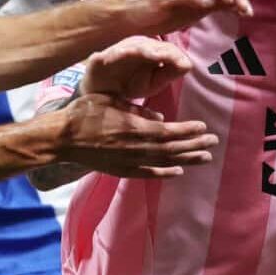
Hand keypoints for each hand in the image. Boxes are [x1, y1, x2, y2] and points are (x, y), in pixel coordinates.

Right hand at [52, 93, 216, 178]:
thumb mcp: (111, 100)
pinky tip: (179, 172)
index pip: (169, 131)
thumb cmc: (85, 113)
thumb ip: (137, 109)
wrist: (62, 138)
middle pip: (172, 149)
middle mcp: (136, 147)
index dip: (188, 131)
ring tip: (205, 158)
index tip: (204, 128)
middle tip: (213, 143)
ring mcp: (129, 161)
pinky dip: (165, 174)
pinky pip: (148, 174)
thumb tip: (161, 117)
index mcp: (134, 127)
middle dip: (194, 145)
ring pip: (164, 162)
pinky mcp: (121, 170)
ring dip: (187, 160)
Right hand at [85, 37, 194, 100]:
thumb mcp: (155, 82)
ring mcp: (117, 51)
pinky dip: (113, 55)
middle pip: (150, 45)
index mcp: (151, 51)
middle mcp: (135, 46)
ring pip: (131, 46)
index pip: (166, 49)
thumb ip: (170, 73)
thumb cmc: (131, 83)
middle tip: (166, 57)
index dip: (174, 56)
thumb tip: (188, 64)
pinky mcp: (100, 58)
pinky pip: (107, 55)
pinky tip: (116, 56)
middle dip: (159, 51)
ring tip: (149, 55)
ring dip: (139, 49)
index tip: (183, 65)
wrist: (103, 92)